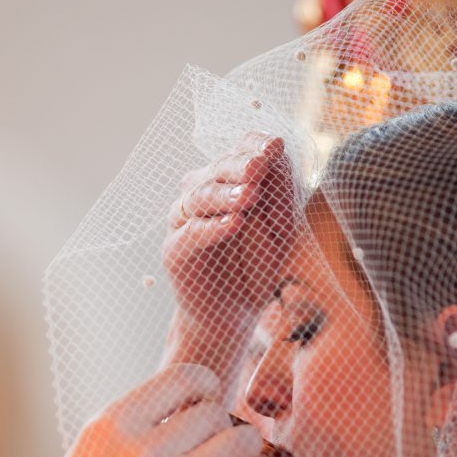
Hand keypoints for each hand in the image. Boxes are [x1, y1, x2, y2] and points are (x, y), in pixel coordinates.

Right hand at [6, 364, 267, 456]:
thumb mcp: (93, 451)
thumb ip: (136, 424)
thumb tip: (194, 403)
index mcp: (112, 422)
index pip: (183, 377)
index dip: (206, 387)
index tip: (206, 402)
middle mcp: (138, 445)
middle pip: (213, 412)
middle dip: (224, 424)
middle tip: (220, 441)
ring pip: (236, 442)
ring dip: (246, 448)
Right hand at [164, 133, 294, 334]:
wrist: (236, 312)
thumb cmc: (258, 265)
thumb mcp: (281, 228)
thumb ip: (280, 194)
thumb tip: (277, 155)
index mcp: (229, 182)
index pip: (238, 150)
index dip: (253, 145)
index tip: (275, 146)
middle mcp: (203, 194)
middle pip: (218, 169)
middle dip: (240, 166)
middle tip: (260, 165)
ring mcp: (185, 220)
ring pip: (200, 196)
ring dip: (226, 194)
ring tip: (251, 196)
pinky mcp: (174, 250)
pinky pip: (191, 233)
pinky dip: (212, 228)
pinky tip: (234, 223)